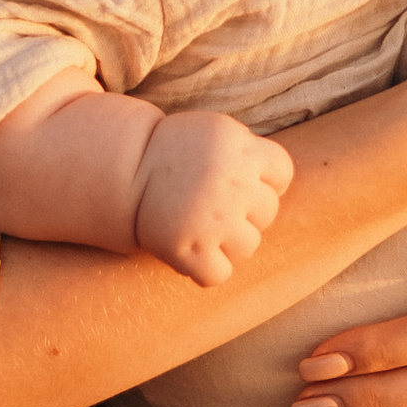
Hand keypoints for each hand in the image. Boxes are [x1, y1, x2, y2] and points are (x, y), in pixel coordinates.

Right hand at [133, 110, 293, 286]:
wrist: (125, 170)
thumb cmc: (175, 151)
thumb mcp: (217, 132)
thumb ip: (250, 152)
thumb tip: (279, 184)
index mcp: (239, 148)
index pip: (282, 173)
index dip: (265, 180)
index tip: (242, 182)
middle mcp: (232, 184)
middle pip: (267, 212)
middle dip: (246, 212)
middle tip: (215, 206)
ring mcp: (213, 220)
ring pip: (248, 246)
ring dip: (229, 242)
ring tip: (203, 228)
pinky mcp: (190, 251)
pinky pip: (219, 274)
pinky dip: (206, 270)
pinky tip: (192, 253)